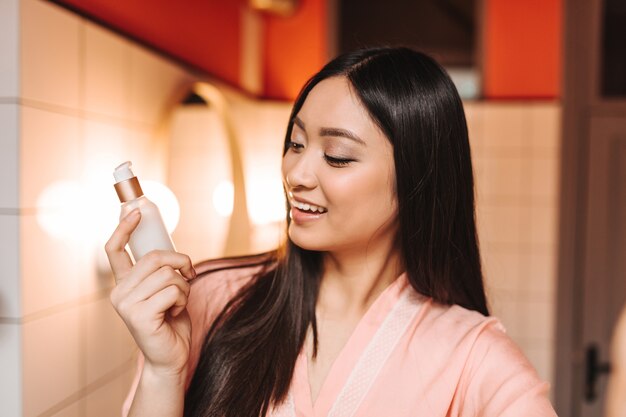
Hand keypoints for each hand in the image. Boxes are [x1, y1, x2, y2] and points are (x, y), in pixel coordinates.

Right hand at [105, 209, 195, 377]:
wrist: (171, 357)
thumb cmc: (171, 322)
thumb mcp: (165, 290)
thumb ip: (161, 271)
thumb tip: (173, 252)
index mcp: (123, 284)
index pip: (113, 250)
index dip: (124, 228)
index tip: (136, 212)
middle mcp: (119, 293)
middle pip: (154, 257)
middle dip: (180, 262)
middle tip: (189, 275)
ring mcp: (126, 305)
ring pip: (167, 274)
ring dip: (184, 286)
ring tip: (178, 302)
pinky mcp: (140, 316)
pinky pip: (173, 290)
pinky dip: (183, 298)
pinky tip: (175, 312)